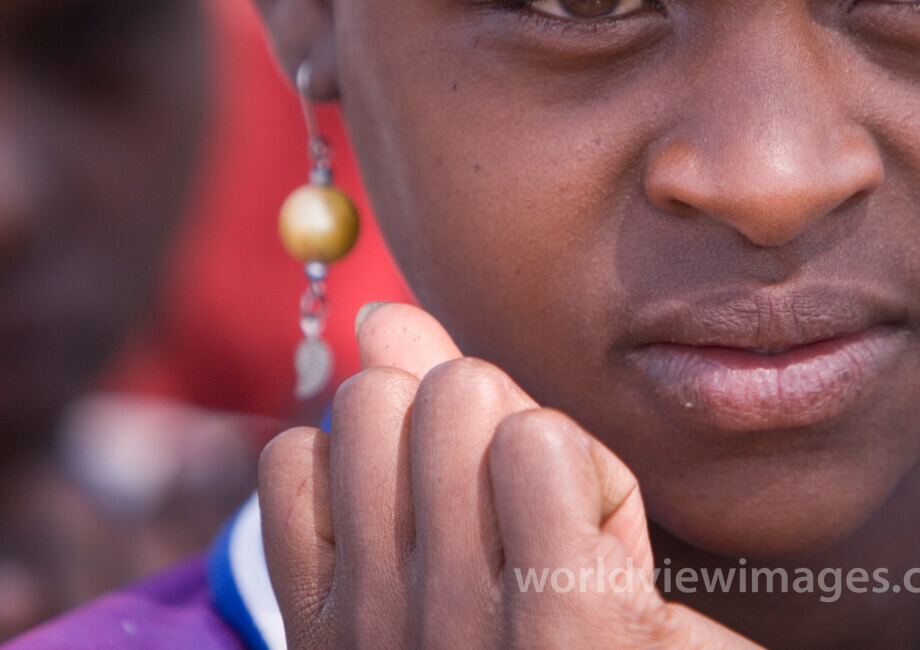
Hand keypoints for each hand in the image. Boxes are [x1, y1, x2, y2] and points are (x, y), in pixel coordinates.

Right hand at [258, 302, 763, 649]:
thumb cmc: (568, 643)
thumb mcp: (472, 544)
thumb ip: (411, 427)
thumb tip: (378, 312)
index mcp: (332, 632)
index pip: (295, 456)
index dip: (389, 454)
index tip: (455, 524)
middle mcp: (371, 634)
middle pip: (380, 395)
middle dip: (467, 424)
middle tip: (528, 524)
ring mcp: (458, 629)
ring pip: (462, 394)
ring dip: (539, 442)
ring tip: (574, 537)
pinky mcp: (563, 618)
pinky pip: (538, 439)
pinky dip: (590, 468)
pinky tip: (615, 551)